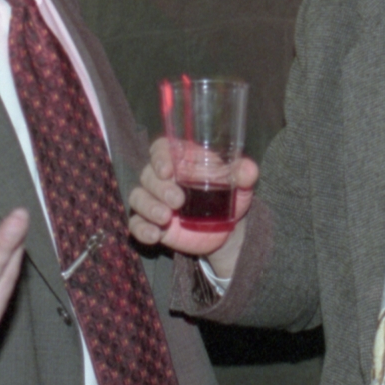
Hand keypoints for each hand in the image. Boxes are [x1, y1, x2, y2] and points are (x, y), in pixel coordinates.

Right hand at [127, 137, 257, 267]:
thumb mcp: (239, 186)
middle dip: (160, 187)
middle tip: (178, 201)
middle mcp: (162, 178)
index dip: (159, 157)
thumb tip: (249, 169)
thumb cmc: (228, 197)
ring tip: (166, 218)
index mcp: (181, 160)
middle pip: (148, 175)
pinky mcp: (151, 223)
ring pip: (138, 197)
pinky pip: (135, 223)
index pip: (160, 149)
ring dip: (149, 207)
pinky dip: (141, 229)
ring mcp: (154, 200)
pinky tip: (154, 235)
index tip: (167, 170)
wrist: (226, 231)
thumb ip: (243, 175)